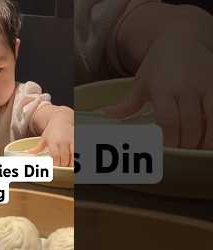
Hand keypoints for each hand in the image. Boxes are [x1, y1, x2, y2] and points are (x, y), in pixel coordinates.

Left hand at [30, 108, 73, 166]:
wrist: (61, 119)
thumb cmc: (51, 130)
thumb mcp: (43, 138)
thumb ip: (37, 148)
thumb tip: (28, 153)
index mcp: (53, 141)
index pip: (55, 155)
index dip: (56, 164)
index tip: (54, 169)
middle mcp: (63, 141)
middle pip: (64, 158)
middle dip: (63, 166)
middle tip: (61, 171)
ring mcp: (71, 141)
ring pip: (73, 156)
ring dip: (70, 163)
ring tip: (67, 168)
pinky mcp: (77, 140)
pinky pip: (78, 151)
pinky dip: (76, 158)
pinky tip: (74, 162)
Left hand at [103, 34, 212, 148]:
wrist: (181, 36)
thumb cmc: (158, 64)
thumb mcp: (140, 83)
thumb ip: (127, 104)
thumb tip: (107, 115)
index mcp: (162, 89)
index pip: (167, 119)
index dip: (168, 138)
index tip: (166, 150)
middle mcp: (185, 87)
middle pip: (188, 124)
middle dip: (185, 143)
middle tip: (180, 153)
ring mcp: (205, 85)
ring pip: (209, 120)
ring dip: (204, 139)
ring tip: (196, 149)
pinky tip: (210, 137)